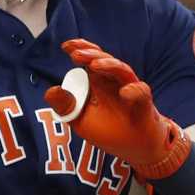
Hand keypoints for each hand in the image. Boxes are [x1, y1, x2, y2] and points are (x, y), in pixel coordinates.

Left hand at [47, 39, 189, 180]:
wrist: (132, 147)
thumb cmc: (107, 129)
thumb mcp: (80, 119)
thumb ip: (66, 106)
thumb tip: (50, 91)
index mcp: (97, 82)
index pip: (89, 60)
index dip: (80, 50)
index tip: (65, 46)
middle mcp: (113, 81)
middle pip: (104, 60)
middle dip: (90, 54)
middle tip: (76, 54)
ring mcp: (130, 89)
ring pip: (122, 71)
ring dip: (109, 66)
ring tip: (95, 65)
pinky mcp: (144, 103)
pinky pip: (141, 92)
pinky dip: (133, 91)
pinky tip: (125, 92)